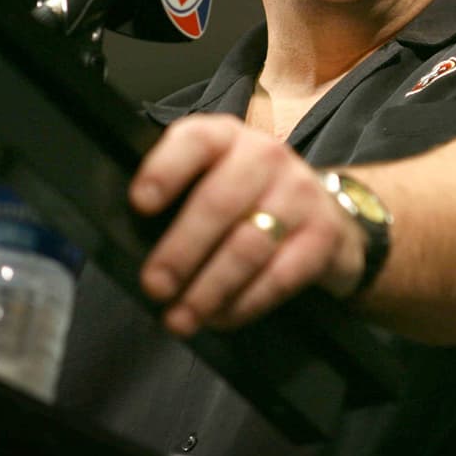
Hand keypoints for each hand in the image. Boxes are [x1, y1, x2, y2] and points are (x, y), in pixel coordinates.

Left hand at [129, 113, 365, 336]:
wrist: (328, 212)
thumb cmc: (250, 200)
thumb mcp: (215, 178)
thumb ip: (177, 197)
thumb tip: (127, 243)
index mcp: (227, 138)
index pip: (196, 141)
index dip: (166, 169)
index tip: (140, 204)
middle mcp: (267, 157)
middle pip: (220, 202)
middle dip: (182, 250)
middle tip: (156, 286)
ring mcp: (301, 194)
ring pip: (249, 245)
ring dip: (210, 288)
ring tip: (182, 317)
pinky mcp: (324, 235)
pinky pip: (281, 275)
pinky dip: (246, 302)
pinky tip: (223, 317)